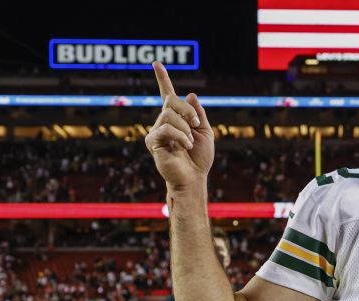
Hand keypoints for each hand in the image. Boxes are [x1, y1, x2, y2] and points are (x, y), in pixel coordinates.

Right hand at [146, 62, 213, 192]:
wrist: (195, 178)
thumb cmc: (199, 158)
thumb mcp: (205, 131)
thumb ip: (199, 113)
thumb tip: (190, 94)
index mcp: (176, 118)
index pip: (167, 95)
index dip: (163, 79)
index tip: (156, 63)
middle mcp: (163, 122)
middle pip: (171, 100)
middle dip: (188, 110)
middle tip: (197, 124)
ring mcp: (157, 131)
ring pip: (169, 114)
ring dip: (185, 127)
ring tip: (190, 142)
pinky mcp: (153, 142)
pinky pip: (166, 129)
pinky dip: (180, 136)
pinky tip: (185, 146)